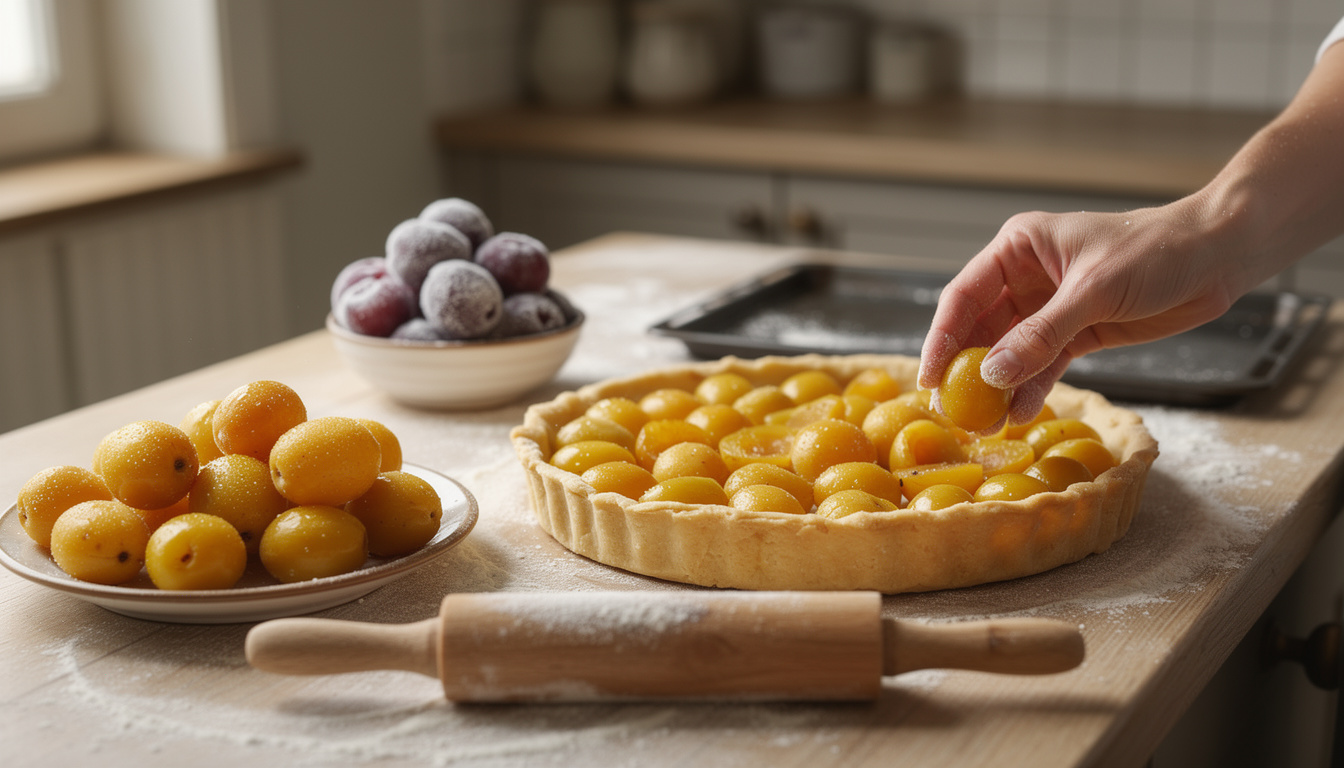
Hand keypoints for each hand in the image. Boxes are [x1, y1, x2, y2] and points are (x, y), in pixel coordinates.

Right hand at [917, 201, 1248, 424]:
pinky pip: (1043, 366)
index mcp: (1018, 248)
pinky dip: (1031, 389)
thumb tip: (992, 376)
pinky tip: (1020, 413)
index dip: (942, 337)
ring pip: (1010, 352)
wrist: (1216, 256)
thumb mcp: (1094, 291)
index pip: (965, 295)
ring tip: (985, 423)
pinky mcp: (1077, 333)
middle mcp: (1025, 277)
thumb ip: (1042, 335)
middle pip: (981, 328)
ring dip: (998, 386)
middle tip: (952, 410)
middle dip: (967, 370)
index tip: (929, 377)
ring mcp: (1049, 308)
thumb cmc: (1155, 250)